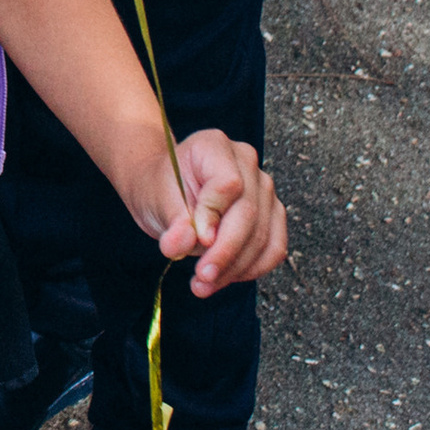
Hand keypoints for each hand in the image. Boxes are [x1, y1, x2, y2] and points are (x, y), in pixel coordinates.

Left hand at [128, 129, 287, 296]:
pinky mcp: (272, 215)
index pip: (227, 183)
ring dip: (236, 268)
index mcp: (214, 145)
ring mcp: (264, 189)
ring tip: (204, 284)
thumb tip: (179, 246)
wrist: (166, 192)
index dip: (214, 216)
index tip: (199, 241)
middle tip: (202, 277)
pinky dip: (251, 269)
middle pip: (248, 213)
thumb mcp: (157, 199)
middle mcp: (245, 162)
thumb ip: (173, 222)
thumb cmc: (160, 188)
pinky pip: (273, 249)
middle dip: (225, 253)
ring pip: (262, 236)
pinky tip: (225, 279)